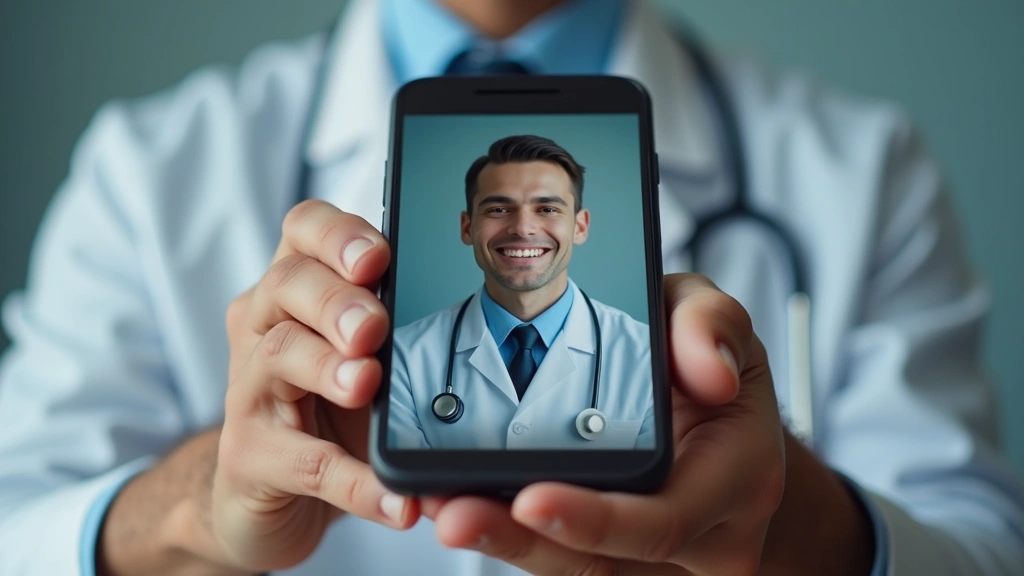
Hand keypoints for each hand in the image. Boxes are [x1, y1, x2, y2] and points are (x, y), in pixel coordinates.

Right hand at [210, 200, 417, 571]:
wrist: (264, 492)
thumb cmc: (327, 412)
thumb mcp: (369, 364)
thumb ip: (413, 346)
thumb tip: (504, 365)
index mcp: (299, 290)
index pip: (305, 230)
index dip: (337, 234)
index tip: (377, 257)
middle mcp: (264, 325)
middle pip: (289, 284)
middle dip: (336, 300)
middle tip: (373, 327)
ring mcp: (249, 388)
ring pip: (279, 353)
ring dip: (327, 366)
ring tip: (366, 384)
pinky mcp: (248, 454)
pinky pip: (301, 459)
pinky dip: (351, 479)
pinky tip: (391, 499)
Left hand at [427, 273, 785, 574]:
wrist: (726, 432)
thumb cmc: (713, 373)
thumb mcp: (719, 324)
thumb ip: (713, 325)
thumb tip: (710, 370)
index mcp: (737, 482)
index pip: (665, 520)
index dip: (594, 519)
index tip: (530, 497)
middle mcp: (702, 540)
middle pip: (600, 563)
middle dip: (521, 540)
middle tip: (453, 511)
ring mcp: (655, 562)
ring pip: (569, 568)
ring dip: (503, 541)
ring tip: (441, 506)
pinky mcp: (614, 559)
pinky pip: (558, 557)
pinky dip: (510, 534)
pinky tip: (459, 505)